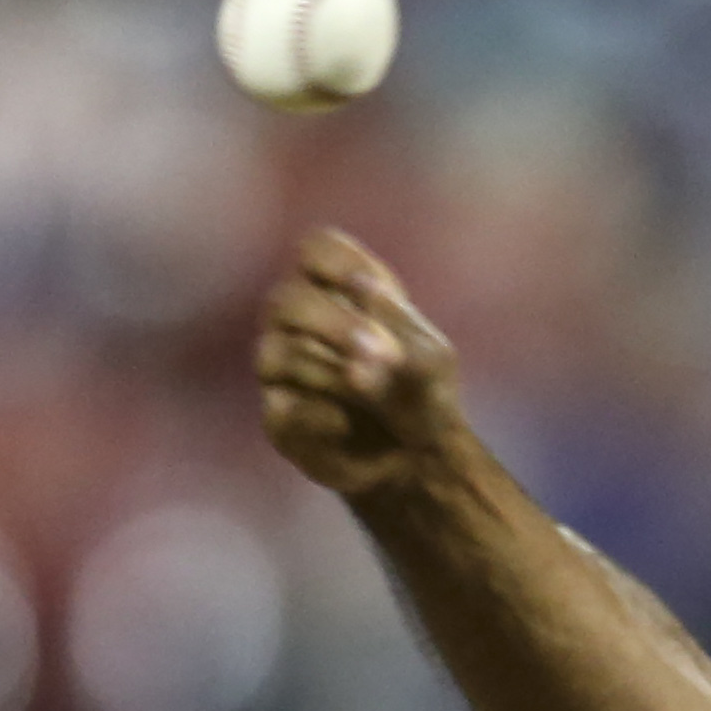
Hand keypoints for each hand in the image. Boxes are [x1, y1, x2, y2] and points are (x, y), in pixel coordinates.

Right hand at [255, 227, 463, 497]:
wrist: (420, 460)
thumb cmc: (422, 394)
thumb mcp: (432, 363)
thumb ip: (401, 331)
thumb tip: (364, 307)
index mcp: (333, 290)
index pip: (316, 250)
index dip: (338, 264)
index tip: (370, 287)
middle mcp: (295, 321)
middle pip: (287, 301)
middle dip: (336, 326)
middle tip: (382, 352)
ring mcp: (279, 367)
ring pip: (281, 354)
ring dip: (337, 375)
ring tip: (376, 394)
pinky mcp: (278, 418)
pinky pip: (284, 409)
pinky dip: (320, 416)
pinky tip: (346, 425)